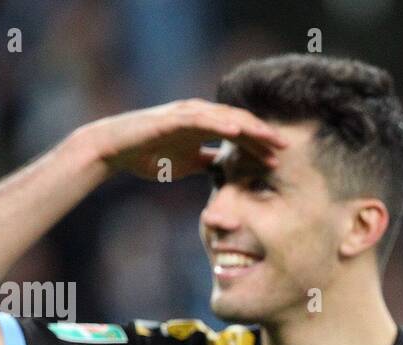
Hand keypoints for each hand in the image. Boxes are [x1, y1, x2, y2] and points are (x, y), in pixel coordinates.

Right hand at [72, 99, 287, 180]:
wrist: (116, 151)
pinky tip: (237, 131)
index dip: (260, 144)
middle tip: (286, 146)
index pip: (239, 133)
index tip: (280, 158)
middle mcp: (199, 115)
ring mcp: (186, 114)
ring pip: (225, 117)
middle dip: (263, 134)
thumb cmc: (149, 155)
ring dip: (249, 127)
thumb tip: (226, 172)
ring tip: (269, 138)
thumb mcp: (188, 164)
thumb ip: (208, 163)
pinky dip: (219, 123)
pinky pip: (200, 119)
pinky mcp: (172, 118)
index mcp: (204, 126)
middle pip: (239, 122)